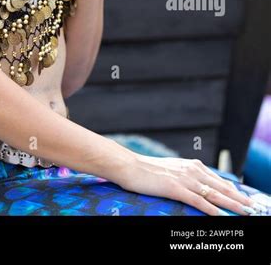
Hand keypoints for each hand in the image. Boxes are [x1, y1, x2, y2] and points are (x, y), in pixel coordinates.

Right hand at [114, 153, 261, 215]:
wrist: (129, 166)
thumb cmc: (147, 170)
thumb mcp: (172, 169)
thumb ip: (187, 176)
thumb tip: (199, 186)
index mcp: (191, 165)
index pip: (218, 179)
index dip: (232, 190)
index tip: (242, 198)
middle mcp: (191, 170)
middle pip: (220, 186)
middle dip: (237, 197)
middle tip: (250, 207)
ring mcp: (184, 179)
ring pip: (213, 193)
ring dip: (230, 204)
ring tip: (243, 211)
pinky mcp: (175, 188)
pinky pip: (197, 200)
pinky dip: (210, 209)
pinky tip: (219, 215)